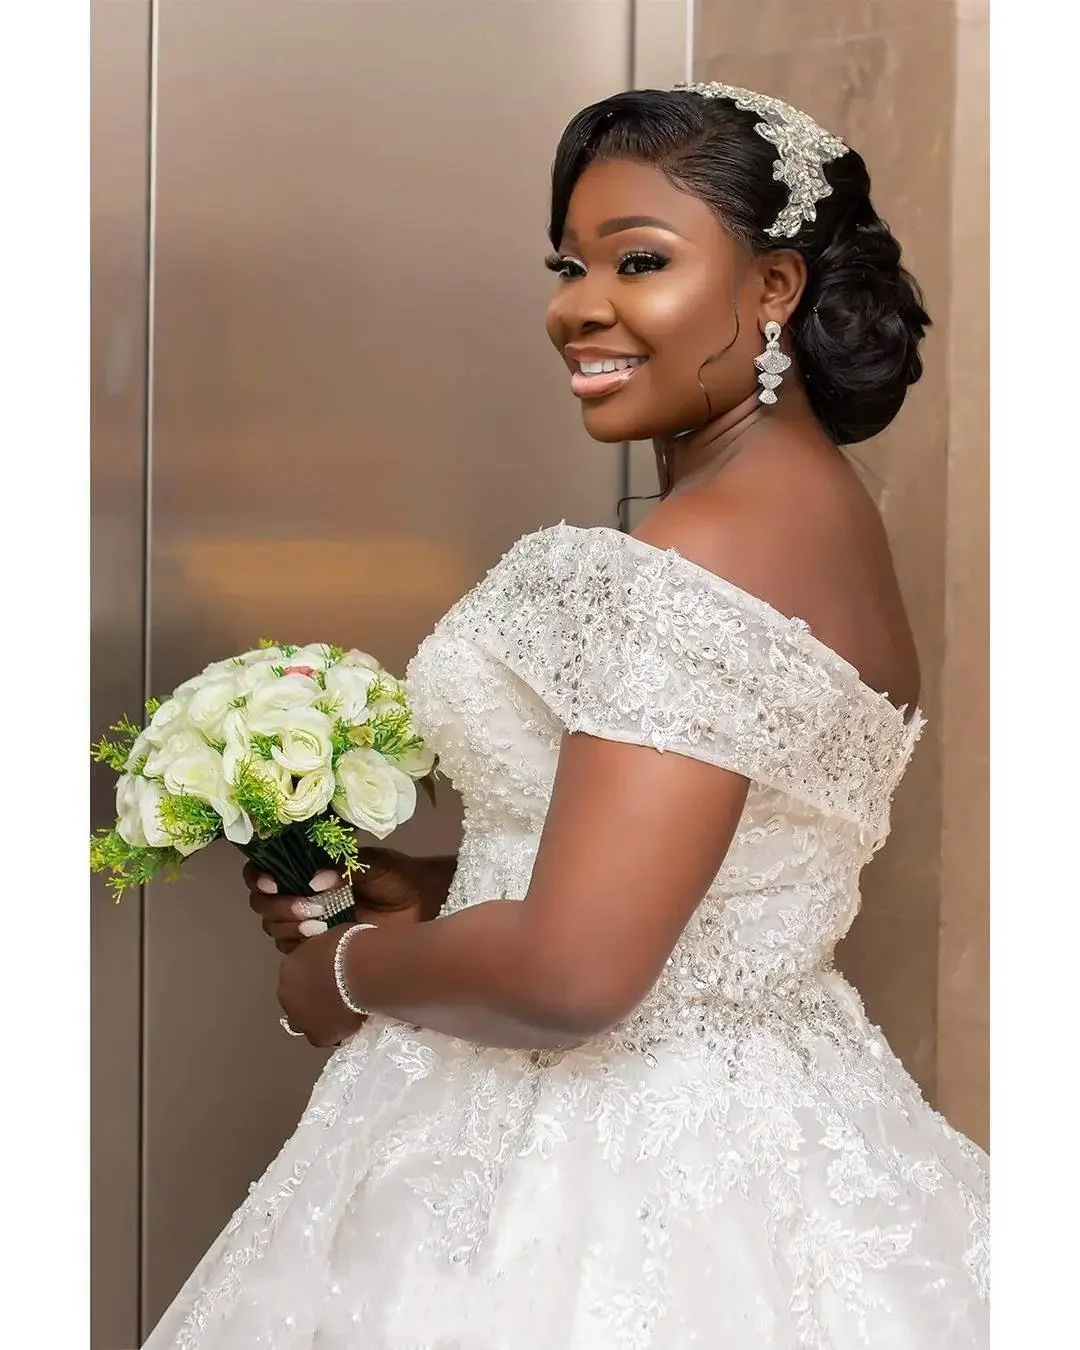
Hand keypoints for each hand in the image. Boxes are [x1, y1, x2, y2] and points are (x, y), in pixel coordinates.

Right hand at [245, 848, 453, 953]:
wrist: (424, 909)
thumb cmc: (400, 879)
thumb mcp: (374, 864)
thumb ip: (344, 867)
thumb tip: (314, 880)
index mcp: (310, 869)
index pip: (267, 869)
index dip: (259, 876)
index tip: (272, 881)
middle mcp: (302, 895)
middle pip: (262, 903)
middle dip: (278, 905)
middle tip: (311, 908)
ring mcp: (308, 924)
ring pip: (273, 927)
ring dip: (288, 925)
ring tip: (319, 924)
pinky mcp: (318, 950)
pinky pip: (291, 951)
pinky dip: (298, 945)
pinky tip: (321, 939)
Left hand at [276, 926, 366, 1047]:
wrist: (362, 969)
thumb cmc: (350, 945)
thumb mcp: (329, 937)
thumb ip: (322, 950)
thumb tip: (330, 950)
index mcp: (289, 966)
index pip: (296, 975)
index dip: (313, 976)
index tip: (330, 975)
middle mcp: (287, 994)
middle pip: (297, 1000)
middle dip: (312, 998)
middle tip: (337, 994)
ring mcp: (301, 1018)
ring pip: (307, 1021)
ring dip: (320, 1017)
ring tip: (344, 1010)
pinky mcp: (319, 1036)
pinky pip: (325, 1036)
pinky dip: (335, 1031)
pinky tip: (350, 1022)